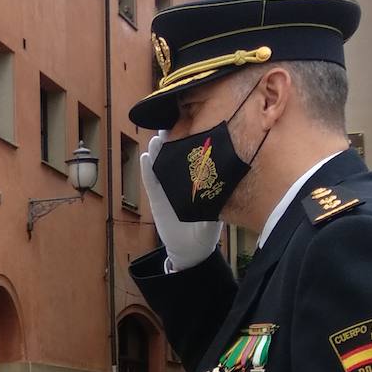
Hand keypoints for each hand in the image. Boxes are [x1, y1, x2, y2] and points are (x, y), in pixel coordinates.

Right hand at [141, 130, 221, 271]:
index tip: (196, 121)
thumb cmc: (206, 230)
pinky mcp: (156, 199)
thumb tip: (226, 188)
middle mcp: (181, 181)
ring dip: (158, 151)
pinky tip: (145, 157)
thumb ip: (218, 202)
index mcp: (197, 181)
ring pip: (161, 165)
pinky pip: (151, 182)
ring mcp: (167, 188)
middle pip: (176, 155)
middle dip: (173, 138)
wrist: (190, 249)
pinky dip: (147, 169)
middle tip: (171, 121)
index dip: (193, 139)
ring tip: (158, 137)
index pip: (194, 157)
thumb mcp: (217, 214)